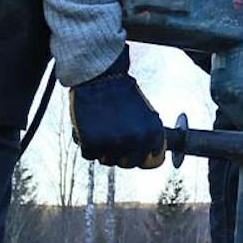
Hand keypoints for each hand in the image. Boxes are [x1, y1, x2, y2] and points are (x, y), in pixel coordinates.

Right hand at [68, 47, 165, 167]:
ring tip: (102, 137)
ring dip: (105, 153)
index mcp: (151, 135)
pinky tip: (90, 136)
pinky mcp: (91, 143)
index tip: (136, 152)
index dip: (142, 157)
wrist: (101, 78)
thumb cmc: (123, 93)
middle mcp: (133, 142)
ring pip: (107, 161)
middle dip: (123, 157)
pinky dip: (88, 148)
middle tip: (117, 146)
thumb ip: (151, 132)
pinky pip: (89, 155)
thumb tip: (154, 151)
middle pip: (128, 163)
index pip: (148, 158)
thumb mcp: (147, 112)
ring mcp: (112, 144)